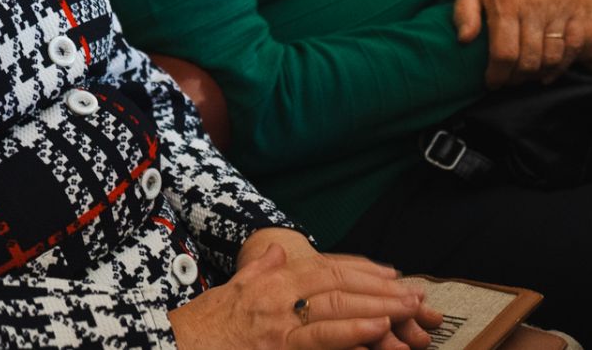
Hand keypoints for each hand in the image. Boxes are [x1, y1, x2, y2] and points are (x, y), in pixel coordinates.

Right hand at [172, 241, 438, 349]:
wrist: (175, 345)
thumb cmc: (205, 324)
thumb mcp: (233, 290)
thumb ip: (259, 270)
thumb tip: (280, 252)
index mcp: (272, 282)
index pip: (326, 270)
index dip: (362, 272)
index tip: (393, 276)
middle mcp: (278, 298)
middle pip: (337, 289)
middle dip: (379, 292)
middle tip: (415, 298)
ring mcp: (279, 325)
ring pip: (334, 312)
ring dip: (374, 309)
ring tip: (406, 311)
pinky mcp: (278, 347)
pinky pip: (320, 340)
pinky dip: (350, 334)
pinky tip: (376, 331)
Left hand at [453, 0, 580, 88]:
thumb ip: (464, 13)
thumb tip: (464, 40)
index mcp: (505, 2)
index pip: (504, 52)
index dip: (498, 75)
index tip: (492, 82)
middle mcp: (534, 5)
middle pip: (530, 59)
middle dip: (516, 78)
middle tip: (507, 81)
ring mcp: (557, 6)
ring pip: (553, 55)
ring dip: (538, 73)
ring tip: (524, 76)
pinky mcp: (573, 5)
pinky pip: (574, 43)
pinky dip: (562, 63)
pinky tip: (548, 71)